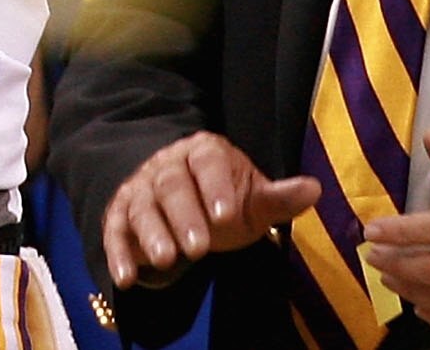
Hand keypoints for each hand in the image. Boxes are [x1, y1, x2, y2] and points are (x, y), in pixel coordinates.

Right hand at [103, 131, 320, 290]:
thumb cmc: (224, 202)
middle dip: (184, 217)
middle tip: (198, 248)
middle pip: (171, 185)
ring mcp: (140, 188)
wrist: (184, 202)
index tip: (227, 215)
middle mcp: (167, 165)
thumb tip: (314, 188)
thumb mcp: (253, 201)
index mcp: (204, 153)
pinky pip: (115, 230)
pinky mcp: (120, 214)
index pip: (207, 162)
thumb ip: (278, 198)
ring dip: (152, 233)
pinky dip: (118, 253)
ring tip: (166, 260)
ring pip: (142, 206)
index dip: (216, 187)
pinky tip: (126, 278)